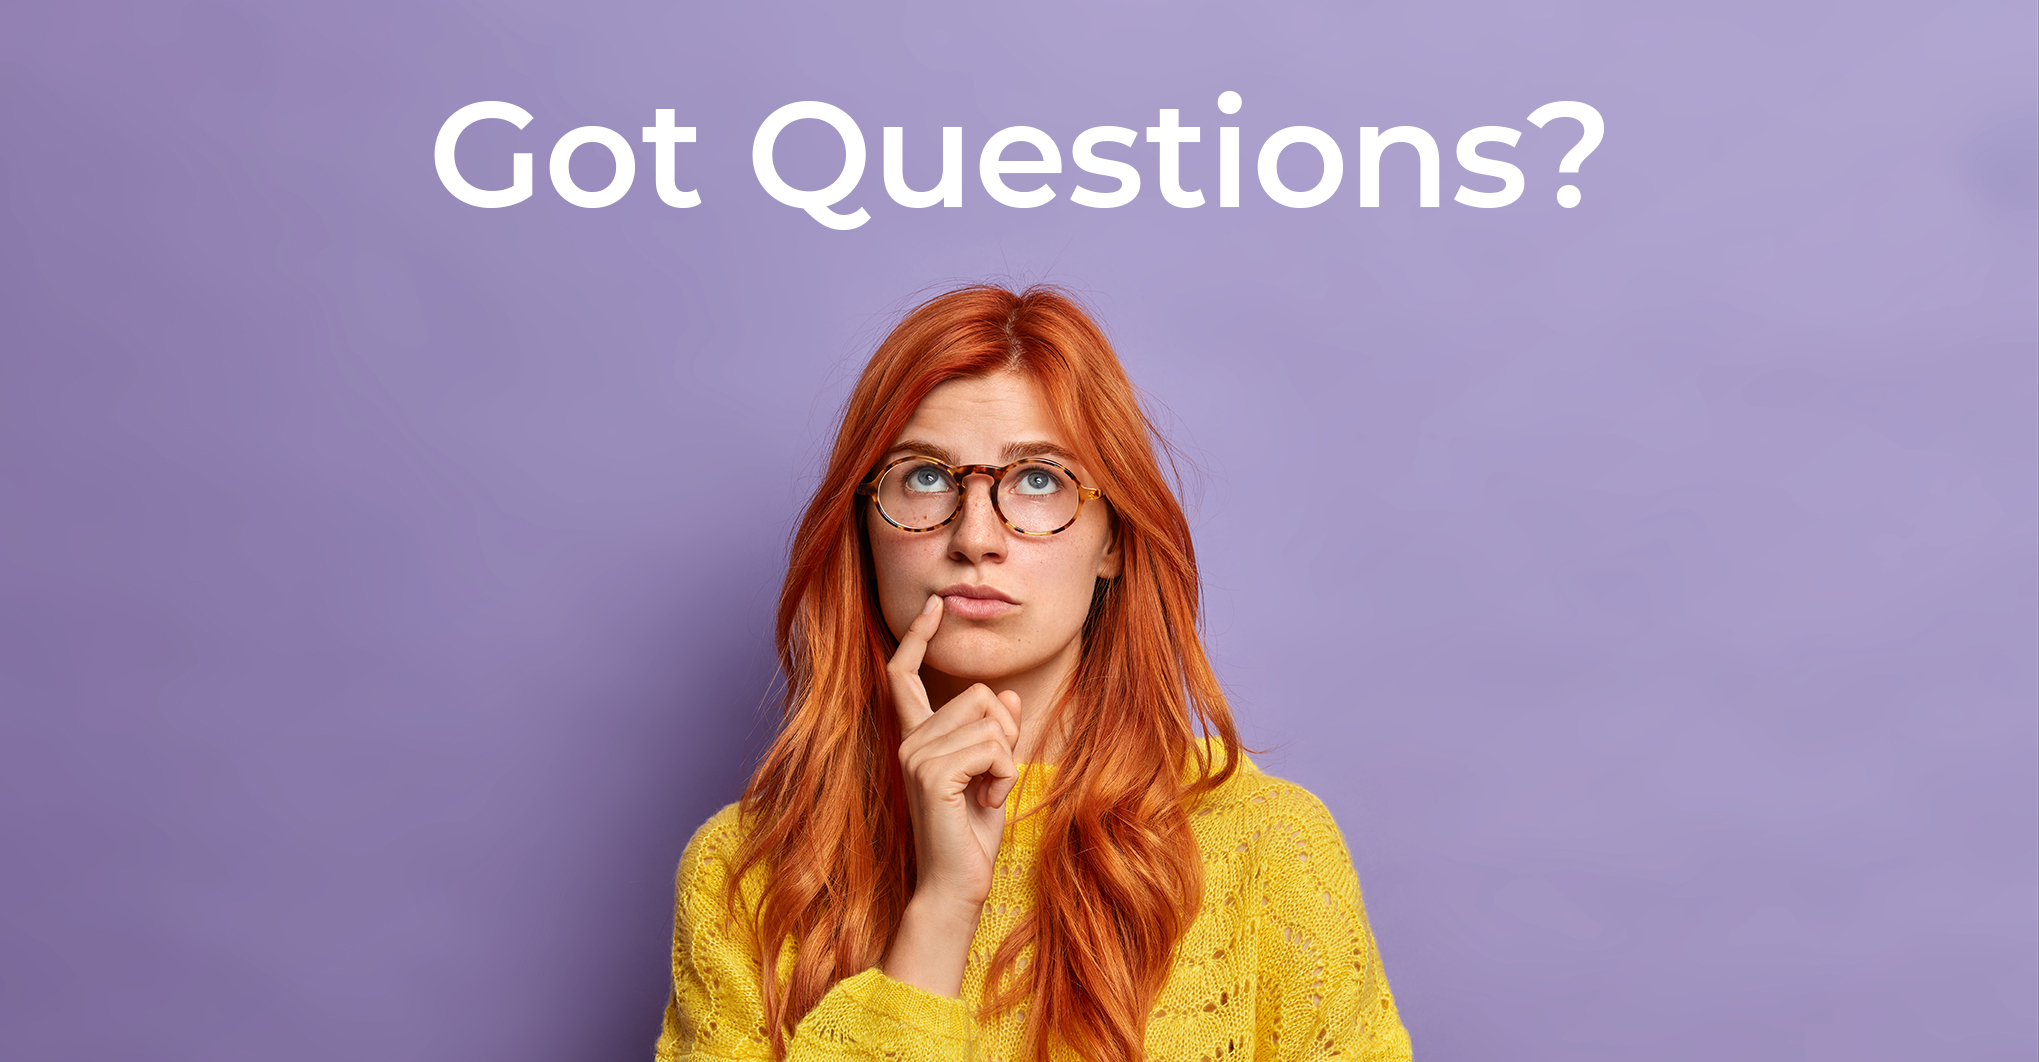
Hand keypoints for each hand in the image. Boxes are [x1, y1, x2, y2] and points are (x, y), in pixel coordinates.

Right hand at [889, 594, 1023, 909]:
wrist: (957, 883)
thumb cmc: (972, 834)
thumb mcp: (992, 773)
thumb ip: (995, 733)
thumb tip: (1004, 696)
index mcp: (916, 736)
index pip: (905, 674)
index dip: (919, 637)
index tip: (933, 606)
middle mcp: (909, 740)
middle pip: (977, 695)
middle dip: (1004, 733)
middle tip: (992, 777)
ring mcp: (916, 755)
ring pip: (989, 720)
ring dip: (1005, 758)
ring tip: (986, 793)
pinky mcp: (931, 773)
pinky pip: (992, 747)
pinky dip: (1003, 774)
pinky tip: (986, 800)